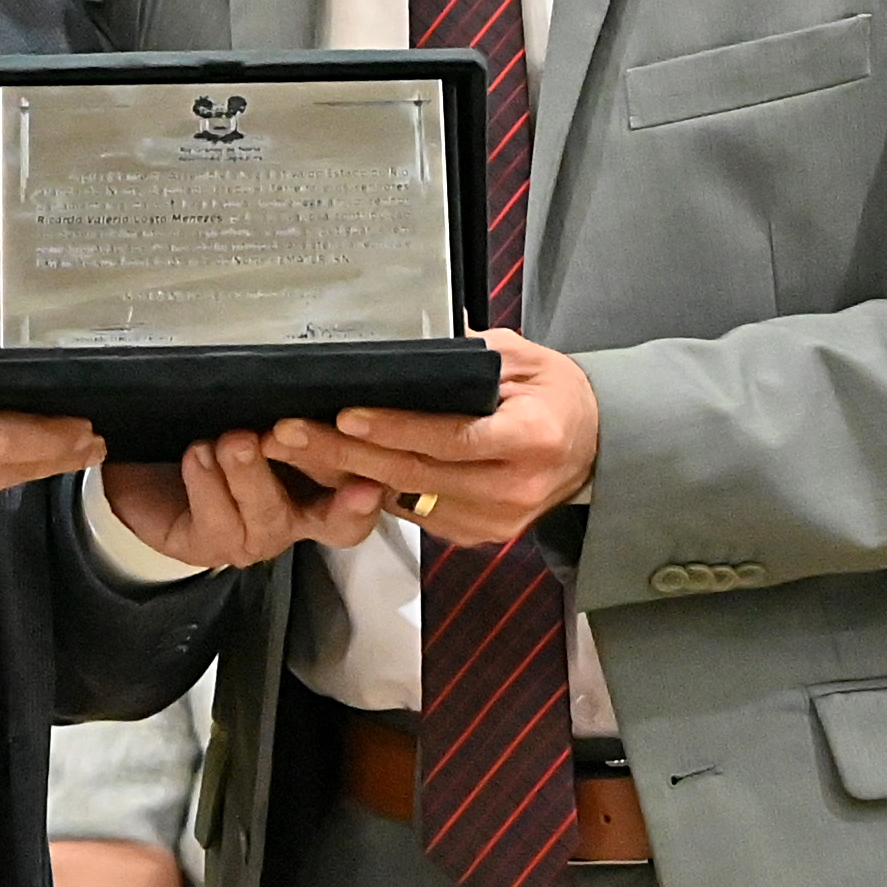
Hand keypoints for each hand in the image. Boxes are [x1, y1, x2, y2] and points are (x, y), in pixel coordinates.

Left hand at [100, 429, 383, 568]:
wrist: (149, 474)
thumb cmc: (217, 436)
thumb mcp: (257, 413)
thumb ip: (287, 403)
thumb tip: (308, 367)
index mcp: (321, 485)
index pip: (364, 494)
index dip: (371, 492)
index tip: (370, 479)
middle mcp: (296, 515)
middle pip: (331, 512)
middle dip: (317, 466)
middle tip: (290, 431)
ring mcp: (256, 535)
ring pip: (267, 512)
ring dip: (251, 473)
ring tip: (233, 440)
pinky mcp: (212, 544)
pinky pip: (217, 521)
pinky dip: (208, 484)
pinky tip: (199, 455)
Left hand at [261, 330, 599, 549]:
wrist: (596, 447)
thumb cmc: (556, 394)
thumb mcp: (521, 358)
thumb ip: (468, 356)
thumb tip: (407, 351)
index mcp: (529, 439)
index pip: (450, 437)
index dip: (394, 427)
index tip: (345, 414)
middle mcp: (513, 488)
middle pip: (415, 473)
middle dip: (345, 453)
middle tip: (290, 432)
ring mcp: (496, 520)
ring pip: (407, 498)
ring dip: (346, 474)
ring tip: (295, 448)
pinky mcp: (479, 535)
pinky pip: (416, 513)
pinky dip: (372, 491)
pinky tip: (331, 470)